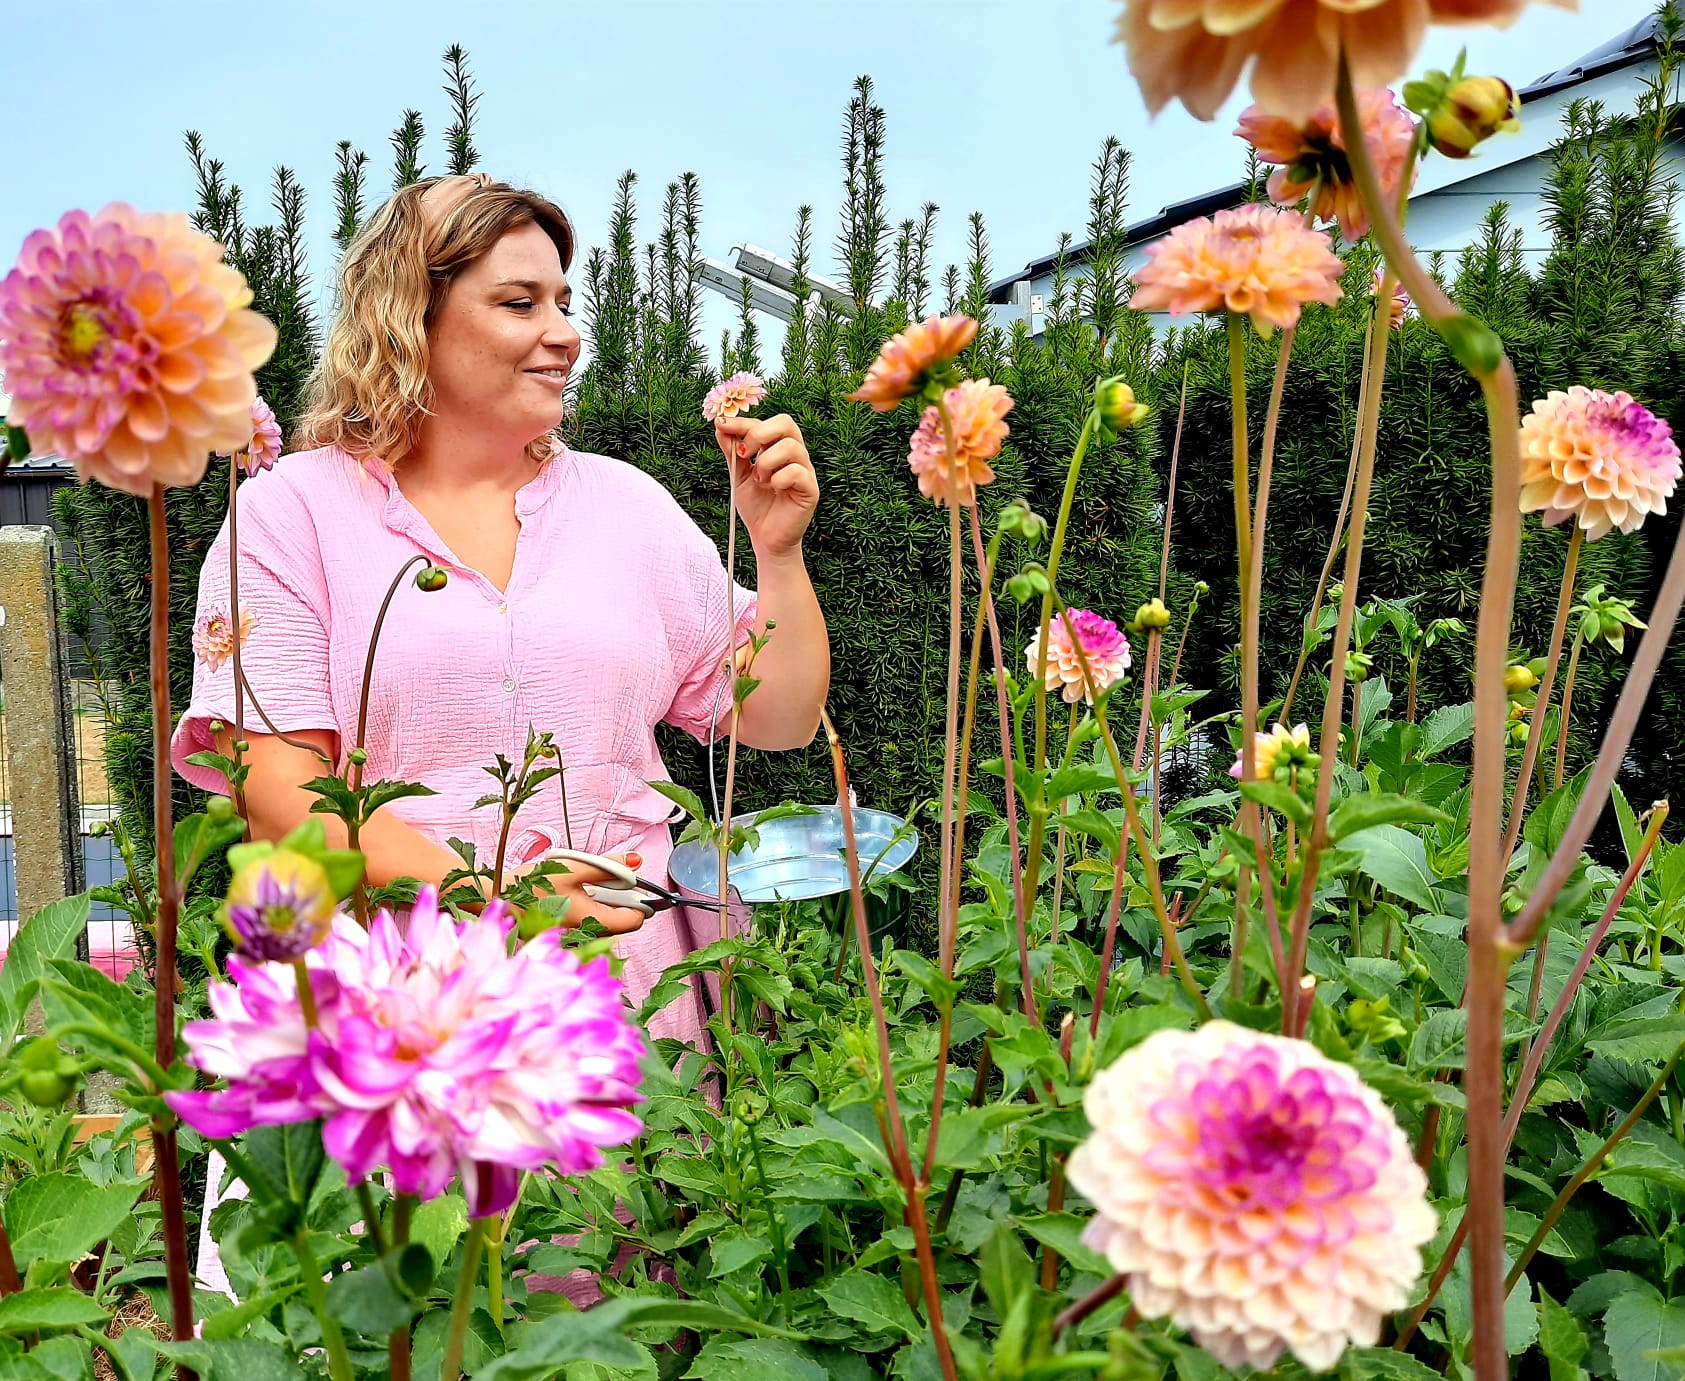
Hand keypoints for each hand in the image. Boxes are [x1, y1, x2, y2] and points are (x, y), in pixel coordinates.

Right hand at [513, 850, 647, 933]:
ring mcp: (577, 934)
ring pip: (606, 917)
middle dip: (620, 896)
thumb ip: (609, 865)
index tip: (631, 882)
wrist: (499, 897)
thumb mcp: (574, 867)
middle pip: (622, 919)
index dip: (640, 899)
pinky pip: (590, 917)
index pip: (636, 919)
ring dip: (603, 898)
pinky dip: (589, 902)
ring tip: (583, 881)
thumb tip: (636, 863)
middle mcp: (587, 933)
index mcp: (593, 920)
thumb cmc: (533, 884)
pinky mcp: (568, 930)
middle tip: (603, 876)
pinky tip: (572, 890)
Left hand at [714, 413, 818, 559]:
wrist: (765, 538)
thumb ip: (731, 451)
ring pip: (790, 447)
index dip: (744, 422)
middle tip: (743, 455)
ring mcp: (805, 471)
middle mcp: (795, 455)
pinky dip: (778, 479)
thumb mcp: (738, 475)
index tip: (723, 425)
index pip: (766, 423)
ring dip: (766, 462)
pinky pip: (796, 472)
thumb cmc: (756, 506)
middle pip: (786, 423)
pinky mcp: (810, 490)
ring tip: (759, 480)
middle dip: (758, 434)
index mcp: (779, 448)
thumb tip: (721, 425)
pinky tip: (772, 489)